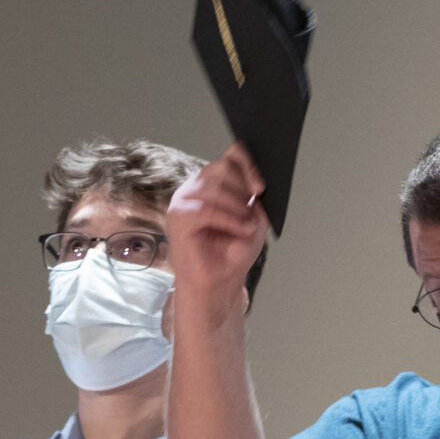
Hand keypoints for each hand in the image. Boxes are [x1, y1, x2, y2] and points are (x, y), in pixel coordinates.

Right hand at [165, 145, 268, 327]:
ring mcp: (184, 199)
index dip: (248, 164)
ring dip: (237, 208)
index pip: (230, 157)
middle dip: (244, 190)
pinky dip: (228, 219)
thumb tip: (258, 183)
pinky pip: (206, 208)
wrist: (219, 281)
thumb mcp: (254, 220)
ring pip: (215, 187)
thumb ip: (256, 198)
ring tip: (246, 226)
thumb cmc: (232, 252)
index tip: (261, 186)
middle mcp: (196, 186)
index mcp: (213, 182)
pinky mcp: (179, 216)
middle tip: (251, 212)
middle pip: (223, 168)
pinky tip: (239, 229)